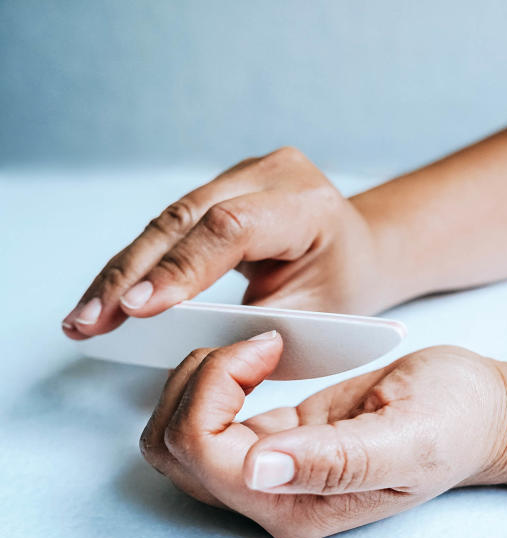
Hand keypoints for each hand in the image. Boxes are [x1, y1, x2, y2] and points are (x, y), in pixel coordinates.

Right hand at [63, 147, 403, 338]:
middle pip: (185, 220)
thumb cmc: (346, 289)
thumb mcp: (315, 316)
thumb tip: (180, 334)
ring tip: (82, 320)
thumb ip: (255, 322)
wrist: (363, 252)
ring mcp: (244, 173)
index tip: (137, 311)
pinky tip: (104, 299)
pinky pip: (170, 226)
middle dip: (131, 276)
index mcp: (308, 204)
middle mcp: (274, 174)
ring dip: (122, 273)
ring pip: (167, 221)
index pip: (231, 228)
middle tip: (87, 323)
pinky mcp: (222, 186)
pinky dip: (137, 265)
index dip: (180, 269)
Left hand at [139, 334, 506, 537]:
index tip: (269, 346)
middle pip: (175, 449)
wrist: (481, 413)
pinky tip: (259, 357)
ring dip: (197, 382)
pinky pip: (205, 421)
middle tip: (259, 343)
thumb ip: (338, 459)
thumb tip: (259, 471)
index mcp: (299, 506)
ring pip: (176, 437)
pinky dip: (214, 381)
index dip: (215, 390)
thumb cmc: (455, 419)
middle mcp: (273, 499)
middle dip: (198, 383)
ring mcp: (269, 475)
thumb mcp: (409, 434)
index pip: (205, 455)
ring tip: (255, 348)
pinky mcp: (272, 443)